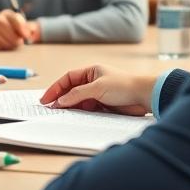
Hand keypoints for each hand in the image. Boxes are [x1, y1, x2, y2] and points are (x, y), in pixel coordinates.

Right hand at [0, 10, 36, 49]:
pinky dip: (4, 47)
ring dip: (12, 45)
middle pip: (14, 37)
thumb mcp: (14, 21)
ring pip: (9, 44)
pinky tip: (2, 43)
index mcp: (7, 13)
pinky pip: (1, 47)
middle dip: (19, 41)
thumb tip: (33, 31)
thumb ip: (26, 26)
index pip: (17, 22)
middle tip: (20, 42)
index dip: (24, 31)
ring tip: (11, 42)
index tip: (27, 37)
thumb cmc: (5, 25)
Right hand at [39, 65, 154, 115]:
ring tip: (60, 114)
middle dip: (60, 99)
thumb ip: (78, 94)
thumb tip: (61, 100)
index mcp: (91, 71)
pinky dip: (80, 113)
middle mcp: (93, 81)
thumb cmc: (124, 86)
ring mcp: (98, 94)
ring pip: (78, 101)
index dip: (56, 88)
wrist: (144, 97)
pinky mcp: (103, 105)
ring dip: (70, 107)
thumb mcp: (97, 88)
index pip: (68, 78)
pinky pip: (87, 109)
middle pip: (71, 90)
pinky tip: (74, 117)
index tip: (46, 99)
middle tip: (49, 108)